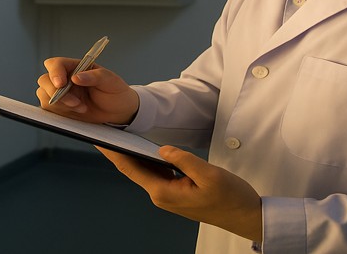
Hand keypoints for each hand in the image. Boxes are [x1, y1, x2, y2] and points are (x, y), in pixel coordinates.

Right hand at [36, 57, 139, 124]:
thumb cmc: (115, 92)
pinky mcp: (59, 107)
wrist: (118, 111)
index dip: (55, 72)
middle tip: (75, 102)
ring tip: (81, 107)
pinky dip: (60, 111)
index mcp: (75, 67)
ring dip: (61, 104)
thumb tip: (76, 77)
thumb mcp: (110, 80)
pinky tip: (76, 111)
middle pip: (44, 80)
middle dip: (56, 93)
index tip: (61, 84)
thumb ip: (94, 76)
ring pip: (44, 94)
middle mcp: (65, 78)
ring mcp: (60, 93)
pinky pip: (48, 108)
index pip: (56, 64)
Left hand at [97, 145, 261, 241]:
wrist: (247, 216)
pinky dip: (147, 160)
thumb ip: (183, 159)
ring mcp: (168, 195)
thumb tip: (162, 148)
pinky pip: (156, 174)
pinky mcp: (175, 193)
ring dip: (131, 155)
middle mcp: (161, 195)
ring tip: (118, 135)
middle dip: (117, 151)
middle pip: (133, 169)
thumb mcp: (210, 175)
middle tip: (103, 131)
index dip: (113, 153)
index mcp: (164, 192)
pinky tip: (143, 148)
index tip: (99, 139)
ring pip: (144, 171)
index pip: (130, 168)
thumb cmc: (231, 198)